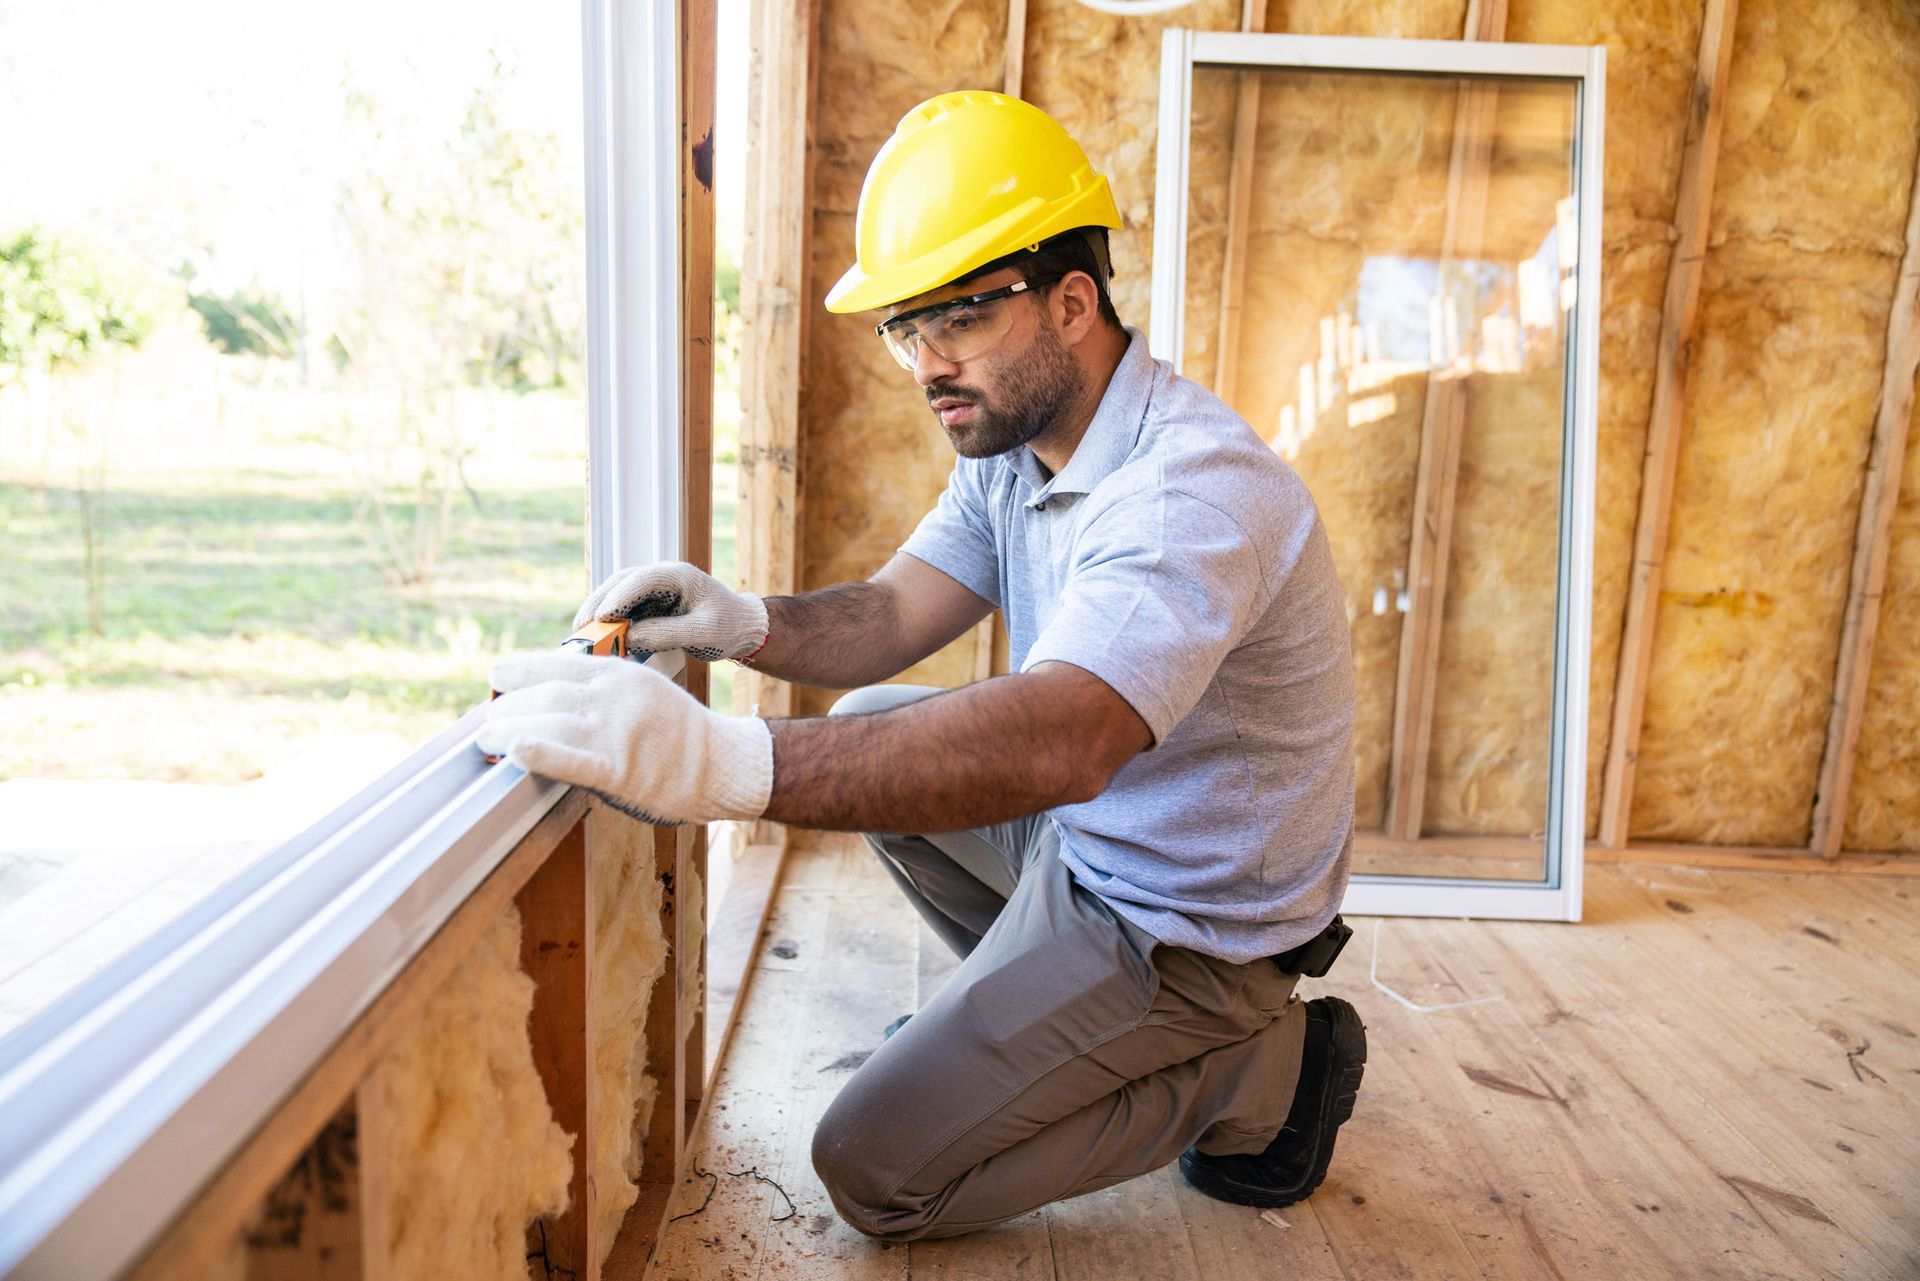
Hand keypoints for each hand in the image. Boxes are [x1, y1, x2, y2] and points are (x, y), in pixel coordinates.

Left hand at [477, 651, 772, 824]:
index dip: (519, 671)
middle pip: (545, 695)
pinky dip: (541, 754)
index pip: (555, 665)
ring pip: (549, 723)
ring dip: (509, 729)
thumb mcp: (642, 690)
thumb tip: (551, 696)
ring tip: (487, 739)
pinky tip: (517, 752)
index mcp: (617, 674)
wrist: (721, 762)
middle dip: (509, 706)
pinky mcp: (619, 769)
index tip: (496, 676)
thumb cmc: (677, 732)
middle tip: (486, 720)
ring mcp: (615, 732)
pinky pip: (572, 760)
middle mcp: (612, 697)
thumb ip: (601, 690)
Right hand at [573, 561, 768, 662]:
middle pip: (622, 583)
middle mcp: (663, 577)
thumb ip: (667, 634)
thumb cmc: (729, 626)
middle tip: (582, 627)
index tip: (602, 617)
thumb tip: (629, 637)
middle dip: (599, 602)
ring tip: (582, 632)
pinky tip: (599, 635)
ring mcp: (655, 589)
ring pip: (619, 594)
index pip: (642, 580)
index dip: (619, 597)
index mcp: (679, 575)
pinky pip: (625, 608)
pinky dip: (611, 620)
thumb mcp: (703, 633)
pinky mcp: (652, 604)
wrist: (742, 628)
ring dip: (600, 611)